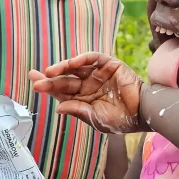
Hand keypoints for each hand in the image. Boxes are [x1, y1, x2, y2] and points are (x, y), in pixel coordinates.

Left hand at [30, 52, 145, 133]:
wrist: (142, 113)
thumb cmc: (120, 120)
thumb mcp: (95, 118)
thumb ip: (78, 110)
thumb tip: (58, 107)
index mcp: (83, 99)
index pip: (61, 92)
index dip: (48, 87)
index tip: (35, 84)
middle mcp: (88, 85)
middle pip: (65, 79)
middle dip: (50, 78)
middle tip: (36, 77)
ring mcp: (98, 74)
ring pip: (76, 68)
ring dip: (62, 67)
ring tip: (50, 72)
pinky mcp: (109, 65)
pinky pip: (92, 58)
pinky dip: (82, 59)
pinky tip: (72, 64)